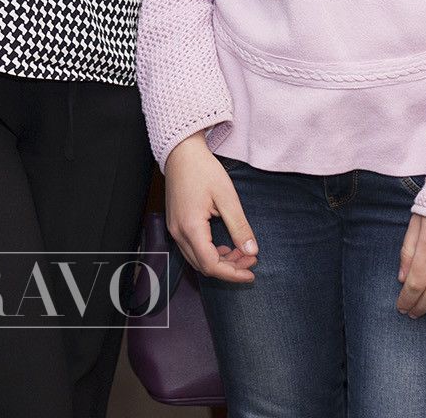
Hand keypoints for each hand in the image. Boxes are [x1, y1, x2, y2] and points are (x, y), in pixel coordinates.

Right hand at [163, 135, 258, 282]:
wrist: (181, 152)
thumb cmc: (203, 169)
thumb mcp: (227, 197)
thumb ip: (239, 227)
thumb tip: (252, 252)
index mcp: (190, 227)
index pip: (211, 265)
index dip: (232, 273)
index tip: (252, 272)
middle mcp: (178, 232)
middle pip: (203, 266)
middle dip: (229, 268)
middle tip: (251, 259)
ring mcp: (174, 229)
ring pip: (197, 259)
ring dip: (220, 261)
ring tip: (241, 252)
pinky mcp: (176, 225)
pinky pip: (192, 249)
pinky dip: (210, 253)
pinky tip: (224, 245)